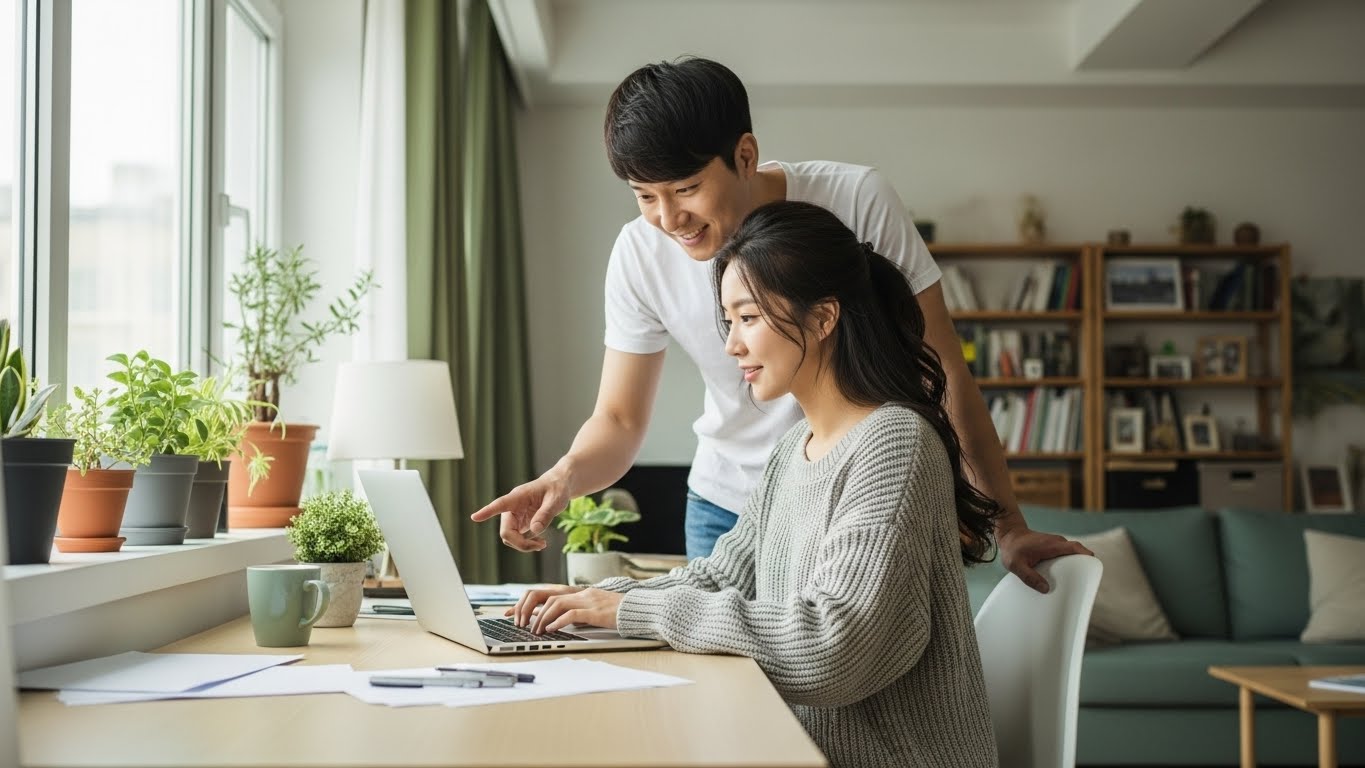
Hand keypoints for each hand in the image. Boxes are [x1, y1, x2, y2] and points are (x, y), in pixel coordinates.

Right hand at [470, 471, 570, 551]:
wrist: (559, 486)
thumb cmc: (557, 489)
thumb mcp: (556, 500)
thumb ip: (546, 514)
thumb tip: (534, 531)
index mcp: (518, 497)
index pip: (500, 504)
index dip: (487, 511)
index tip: (475, 517)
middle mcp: (512, 508)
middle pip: (506, 532)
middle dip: (521, 543)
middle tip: (542, 545)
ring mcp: (515, 517)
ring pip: (510, 538)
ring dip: (524, 545)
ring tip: (542, 544)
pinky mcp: (520, 524)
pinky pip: (517, 539)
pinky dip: (527, 544)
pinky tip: (540, 542)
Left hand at [508, 586, 622, 633]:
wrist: (638, 609)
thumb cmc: (616, 612)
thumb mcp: (591, 610)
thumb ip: (574, 613)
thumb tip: (556, 623)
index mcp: (577, 592)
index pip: (544, 592)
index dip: (525, 602)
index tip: (512, 614)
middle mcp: (579, 593)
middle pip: (545, 595)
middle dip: (529, 610)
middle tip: (522, 625)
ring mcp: (587, 600)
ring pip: (555, 604)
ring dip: (541, 619)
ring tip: (536, 631)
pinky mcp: (595, 611)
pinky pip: (571, 614)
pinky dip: (558, 622)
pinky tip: (551, 629)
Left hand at [997, 526, 1093, 593]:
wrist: (1009, 534)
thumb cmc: (1012, 548)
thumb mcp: (1016, 565)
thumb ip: (1029, 577)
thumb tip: (1046, 589)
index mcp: (1051, 545)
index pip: (1075, 548)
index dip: (1087, 556)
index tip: (1094, 568)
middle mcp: (1057, 543)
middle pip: (1078, 552)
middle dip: (1085, 565)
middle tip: (1086, 582)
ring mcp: (1056, 544)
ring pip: (1073, 554)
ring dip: (1077, 565)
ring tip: (1078, 583)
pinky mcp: (1053, 547)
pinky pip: (1066, 555)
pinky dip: (1069, 564)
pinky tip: (1066, 577)